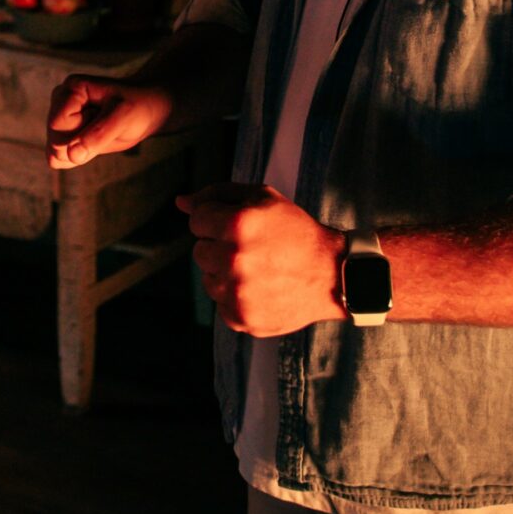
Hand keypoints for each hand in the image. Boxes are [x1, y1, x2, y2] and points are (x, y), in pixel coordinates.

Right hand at [46, 75, 173, 168]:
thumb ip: (97, 135)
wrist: (145, 111)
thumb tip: (71, 155)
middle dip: (81, 141)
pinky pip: (59, 159)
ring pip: (55, 151)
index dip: (81, 131)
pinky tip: (94, 142)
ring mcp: (60, 119)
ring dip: (82, 149)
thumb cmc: (136, 107)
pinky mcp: (64, 135)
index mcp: (71, 89)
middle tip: (104, 124)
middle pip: (55, 139)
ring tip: (100, 131)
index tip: (102, 118)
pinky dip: (78, 157)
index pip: (57, 124)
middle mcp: (60, 101)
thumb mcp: (122, 118)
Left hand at [178, 182, 344, 337]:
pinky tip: (261, 289)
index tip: (240, 226)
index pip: (197, 221)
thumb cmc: (295, 230)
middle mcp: (233, 260)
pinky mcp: (241, 318)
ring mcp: (236, 293)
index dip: (217, 220)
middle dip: (219, 247)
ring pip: (208, 279)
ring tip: (258, 270)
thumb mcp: (262, 198)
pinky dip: (235, 297)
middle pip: (199, 251)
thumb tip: (180, 202)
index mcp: (236, 225)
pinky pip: (220, 304)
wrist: (332, 275)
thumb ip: (218, 195)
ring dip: (225, 274)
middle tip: (252, 249)